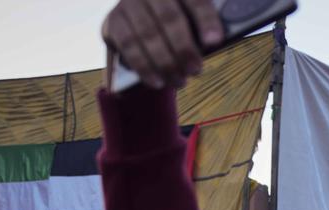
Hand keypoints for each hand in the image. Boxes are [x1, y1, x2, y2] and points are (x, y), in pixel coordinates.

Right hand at [102, 0, 223, 88]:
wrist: (142, 22)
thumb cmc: (177, 25)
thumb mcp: (190, 21)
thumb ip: (200, 28)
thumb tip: (212, 44)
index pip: (194, 0)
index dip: (206, 20)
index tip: (215, 41)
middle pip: (169, 18)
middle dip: (183, 48)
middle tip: (195, 70)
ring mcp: (128, 3)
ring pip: (148, 34)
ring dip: (165, 62)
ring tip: (179, 81)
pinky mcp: (113, 21)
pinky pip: (128, 45)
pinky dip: (144, 66)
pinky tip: (156, 81)